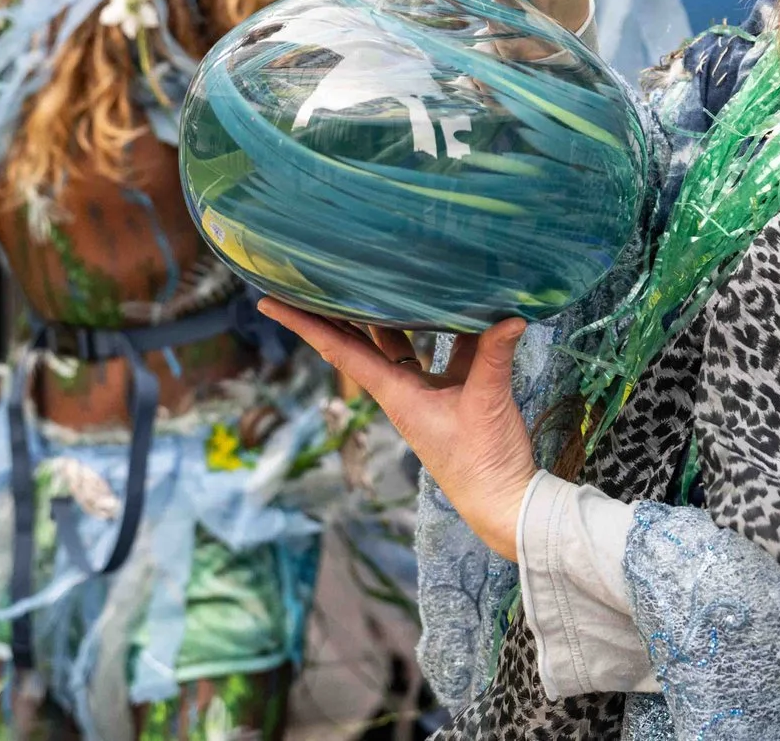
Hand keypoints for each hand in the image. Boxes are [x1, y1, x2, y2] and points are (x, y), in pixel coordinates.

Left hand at [263, 302, 536, 560]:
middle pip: (358, 342)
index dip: (304, 324)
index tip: (268, 304)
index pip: (340, 350)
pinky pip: (442, 353)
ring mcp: (425, 393)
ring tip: (365, 278)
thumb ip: (494, 357)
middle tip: (305, 279)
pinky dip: (447, 329)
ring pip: (397, 343)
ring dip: (382, 314)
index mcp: (395, 393)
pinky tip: (459, 305)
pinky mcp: (454, 395)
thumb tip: (510, 316)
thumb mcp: (486, 403)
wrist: (501, 502)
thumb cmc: (483, 460)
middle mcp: (402, 390)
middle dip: (332, 313)